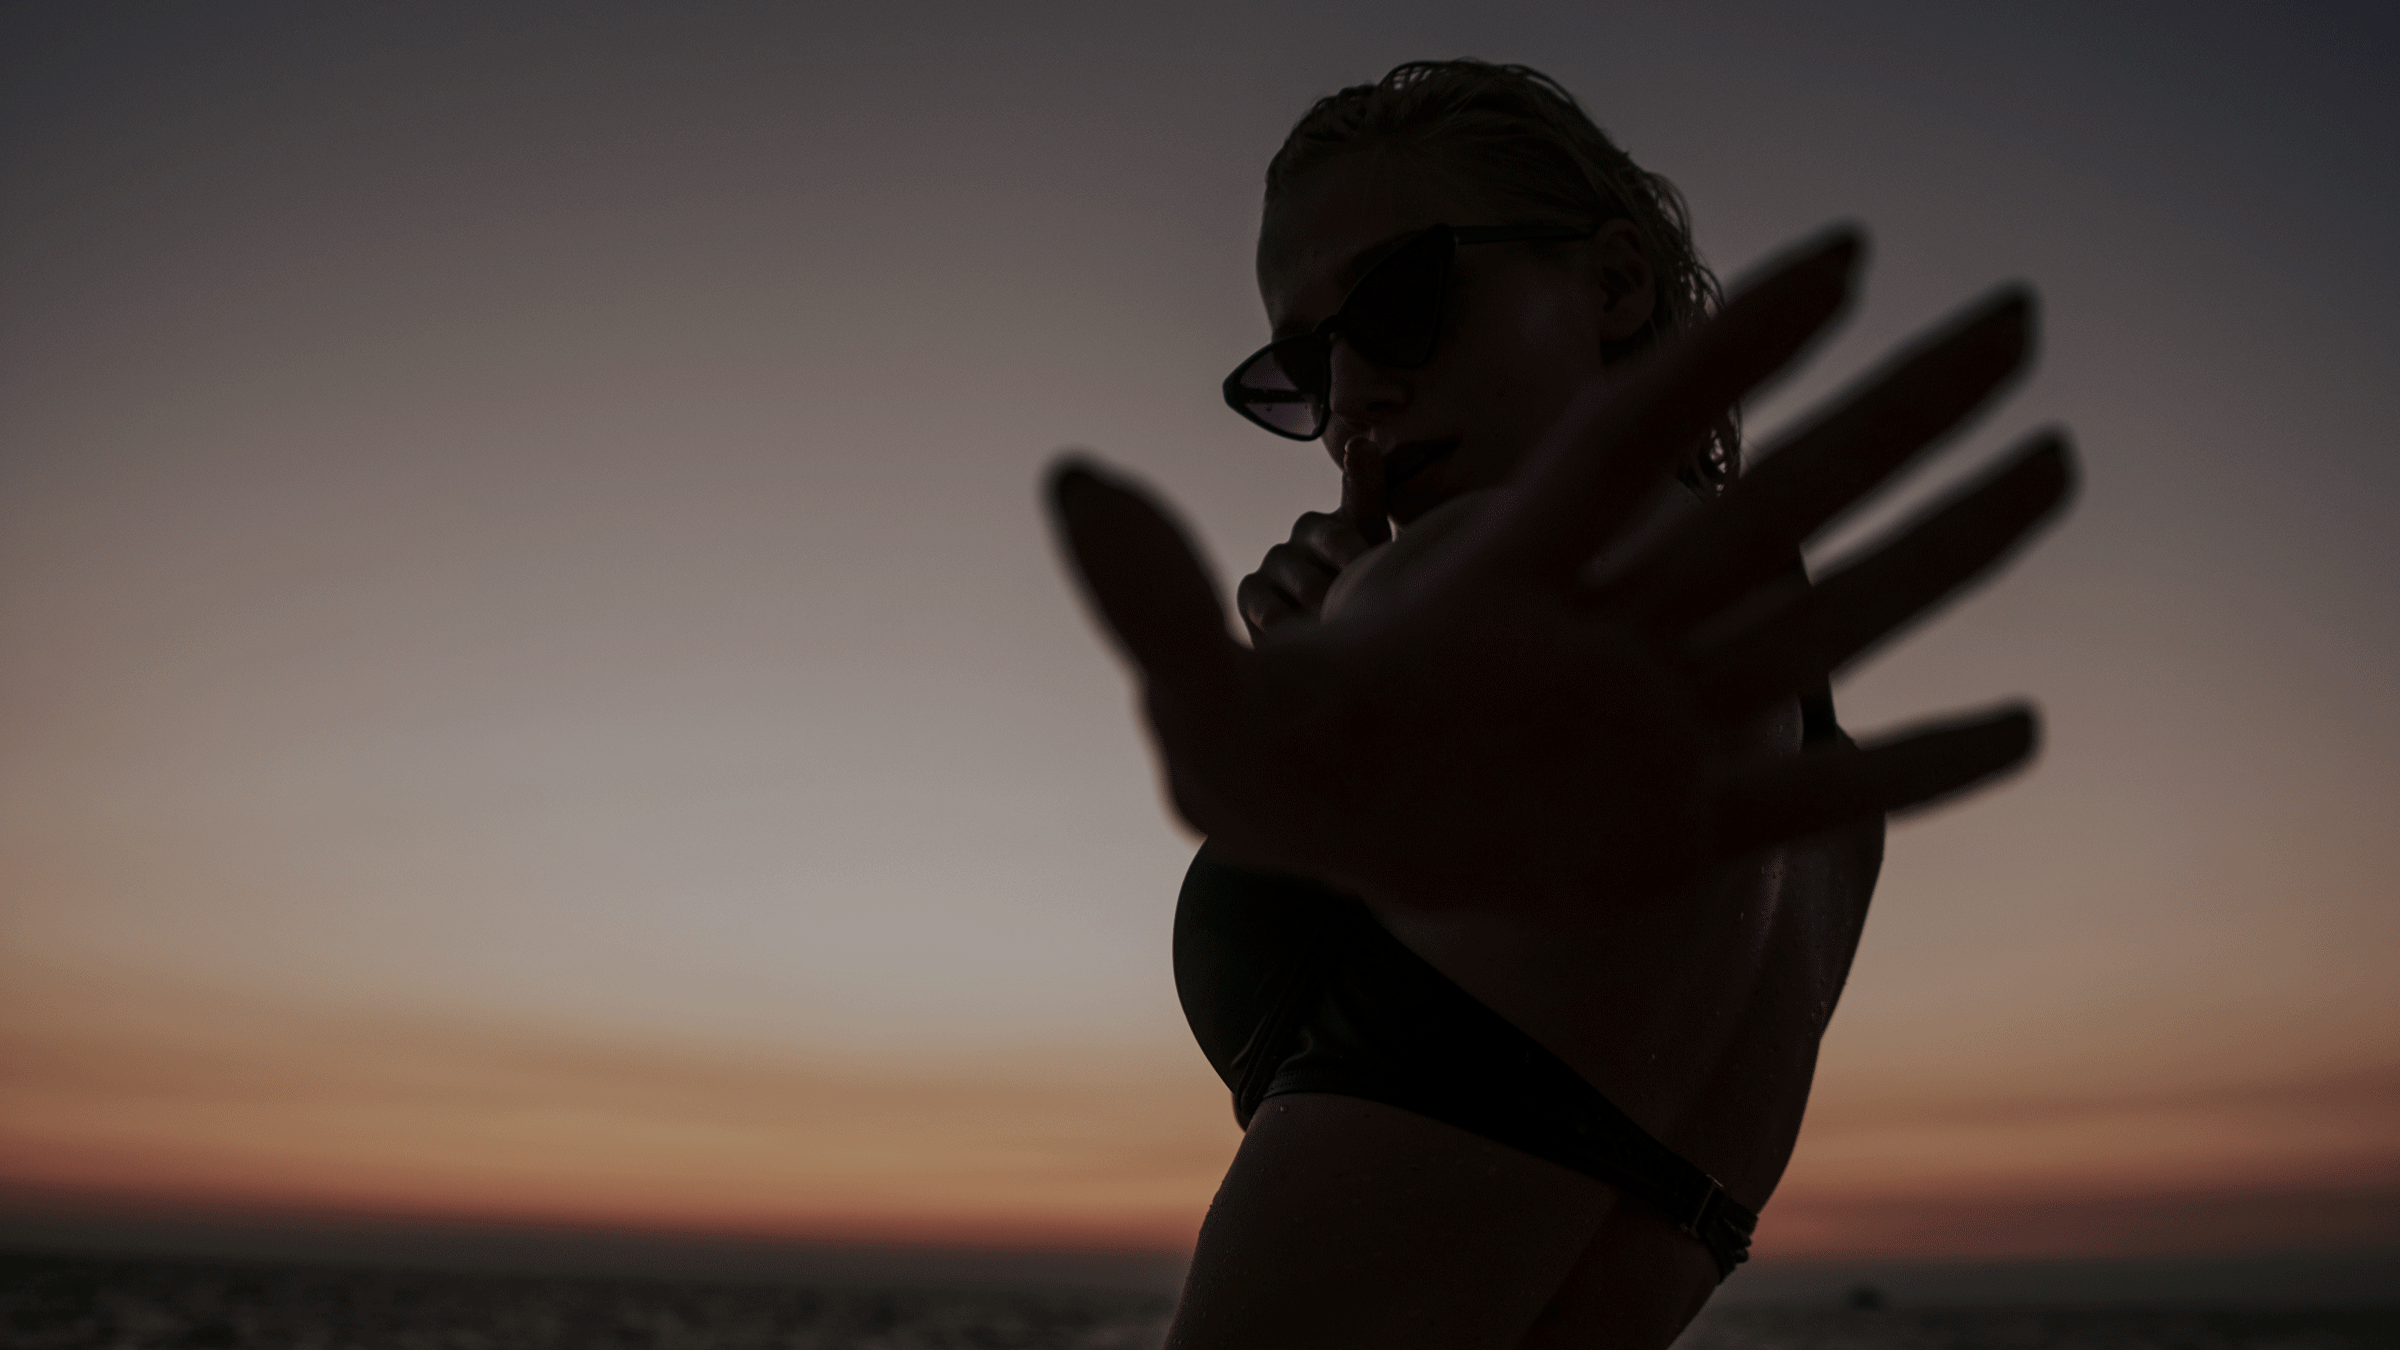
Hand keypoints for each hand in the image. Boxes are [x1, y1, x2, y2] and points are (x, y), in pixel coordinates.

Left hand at [1049, 230, 2072, 916]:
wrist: (1350, 856)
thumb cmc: (1279, 766)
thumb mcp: (1202, 706)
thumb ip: (1152, 594)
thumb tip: (1062, 479)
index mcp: (1506, 581)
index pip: (1631, 441)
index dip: (1731, 351)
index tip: (1846, 254)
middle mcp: (1604, 633)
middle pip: (1767, 507)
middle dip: (1888, 415)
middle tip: (2016, 316)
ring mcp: (1652, 729)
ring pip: (1819, 628)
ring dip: (1938, 552)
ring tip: (2055, 460)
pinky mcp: (1675, 834)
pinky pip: (1812, 800)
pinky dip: (1907, 771)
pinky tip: (2024, 729)